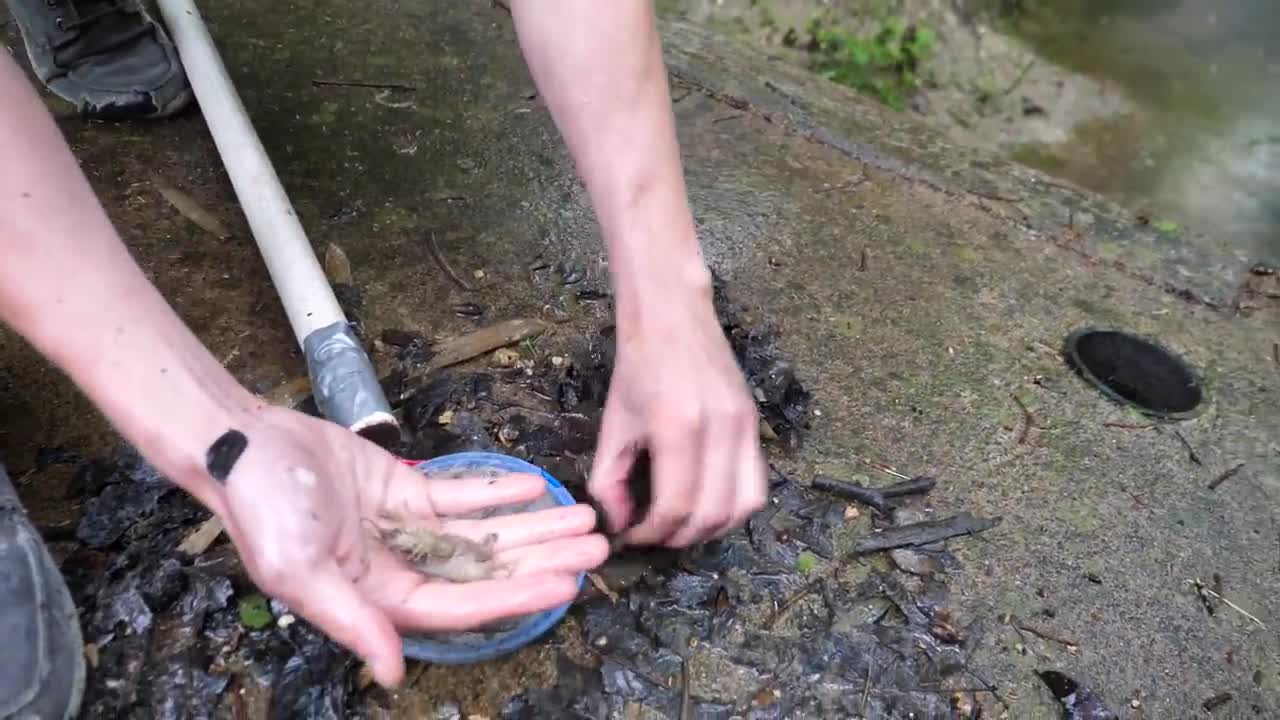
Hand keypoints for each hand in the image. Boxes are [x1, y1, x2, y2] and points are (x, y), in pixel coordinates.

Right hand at [202, 406, 607, 687]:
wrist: (243, 443)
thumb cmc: (262, 509)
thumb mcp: (300, 571)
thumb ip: (352, 621)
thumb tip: (394, 673)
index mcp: (380, 599)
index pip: (464, 606)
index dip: (516, 597)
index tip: (566, 584)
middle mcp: (401, 570)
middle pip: (488, 571)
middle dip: (544, 559)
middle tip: (599, 546)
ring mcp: (408, 529)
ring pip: (486, 534)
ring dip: (534, 526)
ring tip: (585, 518)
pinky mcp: (406, 491)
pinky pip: (463, 495)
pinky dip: (499, 491)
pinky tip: (538, 488)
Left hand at [587, 288, 766, 547]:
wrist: (673, 316)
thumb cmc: (636, 368)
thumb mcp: (612, 425)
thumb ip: (609, 481)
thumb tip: (620, 524)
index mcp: (677, 427)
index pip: (676, 505)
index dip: (653, 533)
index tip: (633, 535)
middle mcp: (719, 429)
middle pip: (713, 513)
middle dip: (682, 536)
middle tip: (657, 536)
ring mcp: (744, 425)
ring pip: (744, 506)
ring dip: (714, 528)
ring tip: (684, 527)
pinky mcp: (755, 423)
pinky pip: (757, 483)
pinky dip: (735, 507)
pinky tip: (708, 504)